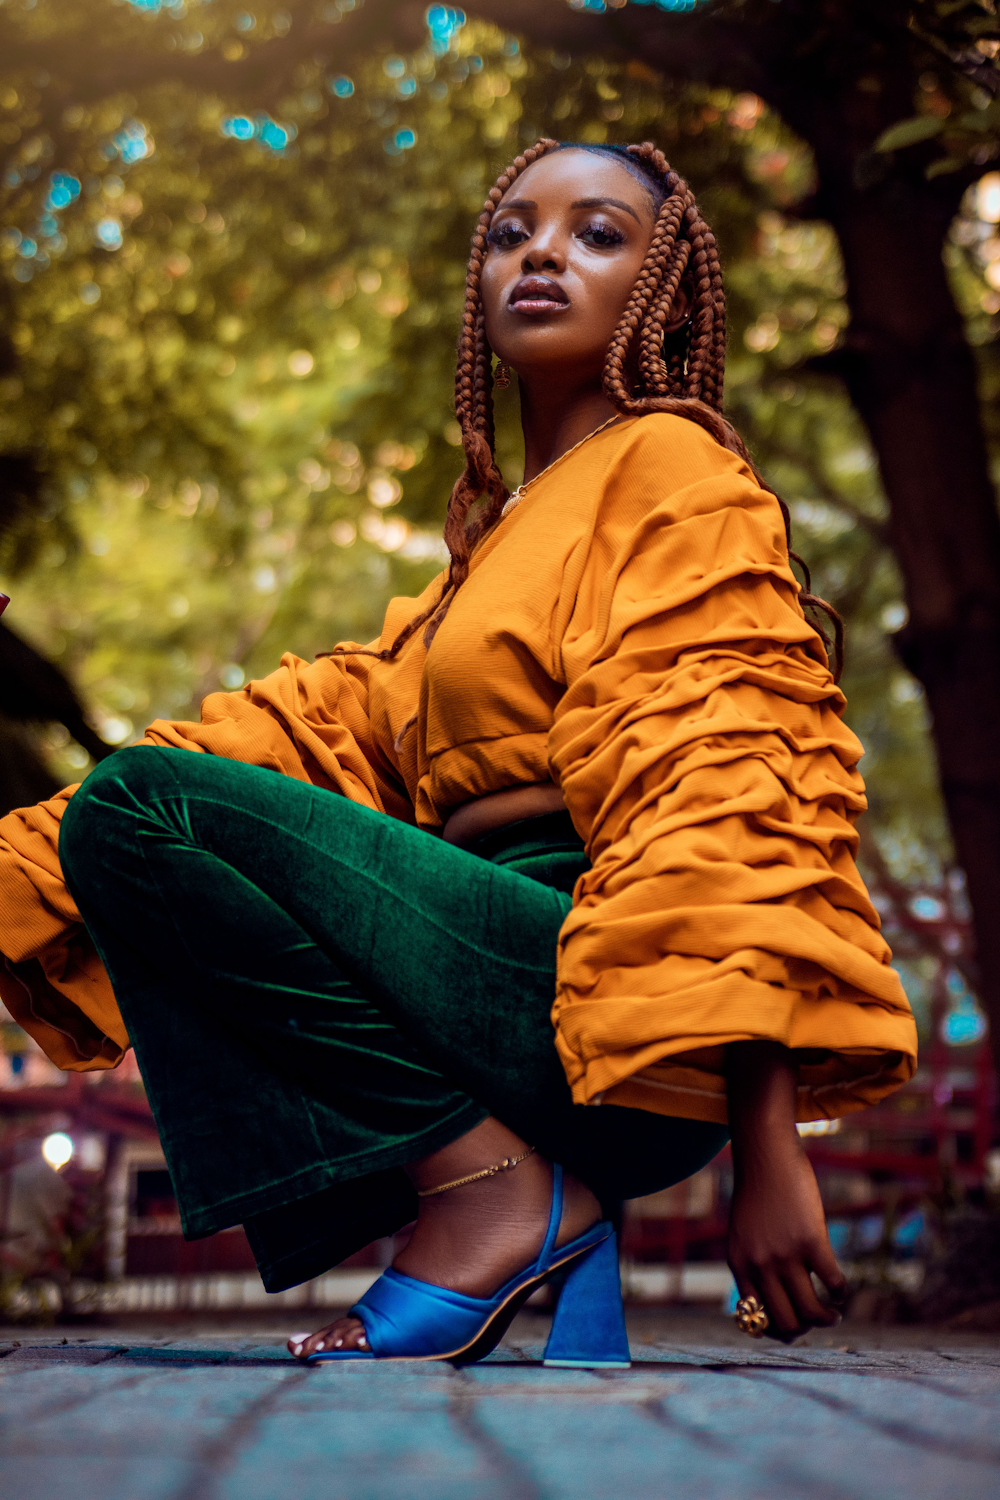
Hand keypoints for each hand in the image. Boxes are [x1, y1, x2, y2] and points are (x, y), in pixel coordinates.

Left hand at [726, 1042, 847, 1341]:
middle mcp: (760, 1264)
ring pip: (811, 1311)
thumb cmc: (757, 1194)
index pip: (755, 1319)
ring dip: (826, 1319)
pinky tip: (841, 1290)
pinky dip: (840, 1293)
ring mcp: (785, 1254)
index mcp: (739, 1265)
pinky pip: (833, 1282)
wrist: (765, 1156)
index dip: (776, 1331)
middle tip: (815, 1322)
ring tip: (833, 1314)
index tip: (791, 1329)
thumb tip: (776, 1299)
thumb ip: (753, 1263)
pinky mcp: (811, 1240)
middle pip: (786, 1321)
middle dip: (803, 1331)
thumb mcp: (743, 1232)